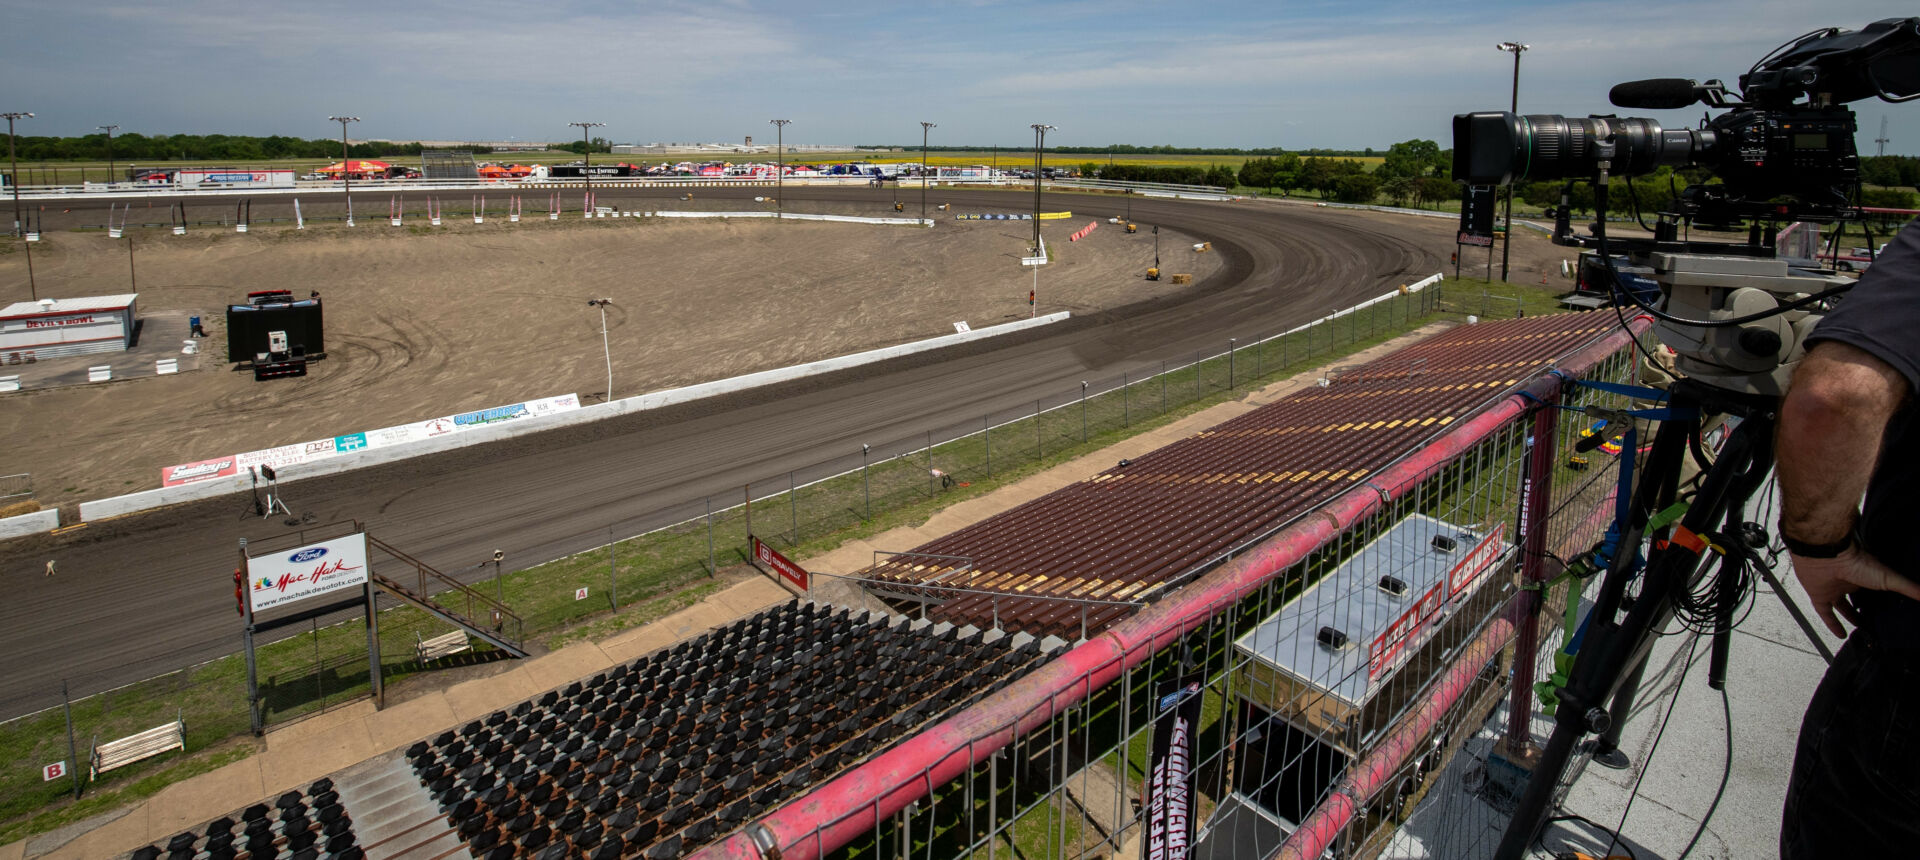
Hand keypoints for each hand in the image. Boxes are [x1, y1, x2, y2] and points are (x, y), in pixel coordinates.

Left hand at [1791, 544, 1919, 637]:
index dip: (1884, 601)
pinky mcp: (1819, 595)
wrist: (1827, 557)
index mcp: (1866, 576)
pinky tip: (1840, 635)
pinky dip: (1832, 624)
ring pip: (1842, 605)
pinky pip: (1824, 613)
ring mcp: (1834, 589)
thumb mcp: (1888, 579)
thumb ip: (1909, 588)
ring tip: (1860, 628)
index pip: (1876, 591)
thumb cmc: (1857, 562)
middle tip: (1876, 621)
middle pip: (1858, 598)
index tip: (1893, 610)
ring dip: (1850, 616)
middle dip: (1866, 608)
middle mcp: (1849, 582)